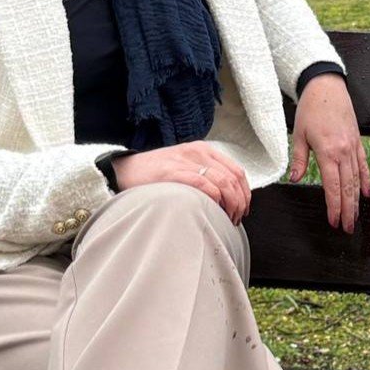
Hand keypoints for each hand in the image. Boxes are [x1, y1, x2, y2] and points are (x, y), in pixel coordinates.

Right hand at [111, 142, 252, 222]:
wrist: (125, 170)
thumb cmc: (156, 175)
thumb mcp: (185, 167)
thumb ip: (205, 176)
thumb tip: (228, 199)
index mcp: (203, 150)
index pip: (237, 171)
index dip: (245, 193)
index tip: (243, 210)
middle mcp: (198, 152)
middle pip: (233, 178)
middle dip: (239, 202)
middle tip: (235, 219)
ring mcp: (185, 161)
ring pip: (223, 182)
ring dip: (230, 205)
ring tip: (226, 220)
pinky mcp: (174, 172)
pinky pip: (204, 185)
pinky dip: (214, 200)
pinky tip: (213, 211)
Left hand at [289, 73, 369, 232]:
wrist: (327, 87)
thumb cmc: (312, 108)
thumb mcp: (299, 135)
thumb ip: (299, 160)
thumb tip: (295, 178)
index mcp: (328, 152)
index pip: (332, 186)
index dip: (334, 206)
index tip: (333, 220)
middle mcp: (344, 152)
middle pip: (347, 188)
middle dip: (348, 210)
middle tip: (347, 227)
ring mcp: (353, 148)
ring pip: (357, 180)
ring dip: (356, 201)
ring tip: (355, 217)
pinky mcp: (357, 142)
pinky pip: (363, 166)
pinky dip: (366, 181)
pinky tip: (366, 194)